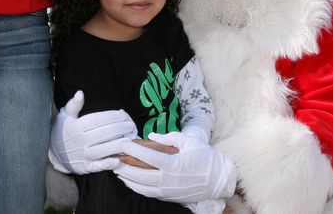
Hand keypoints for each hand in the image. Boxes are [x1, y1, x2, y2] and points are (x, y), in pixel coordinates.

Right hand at [49, 90, 137, 173]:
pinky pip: (98, 166)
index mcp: (77, 127)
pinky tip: (118, 160)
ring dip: (119, 145)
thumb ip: (74, 105)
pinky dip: (108, 164)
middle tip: (131, 125)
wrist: (53, 154)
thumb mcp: (65, 115)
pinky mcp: (85, 167)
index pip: (98, 120)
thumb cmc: (62, 131)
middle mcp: (80, 141)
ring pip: (104, 149)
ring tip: (131, 139)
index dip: (113, 116)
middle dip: (121, 128)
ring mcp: (83, 155)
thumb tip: (80, 93)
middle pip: (105, 133)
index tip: (124, 114)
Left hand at [114, 131, 235, 202]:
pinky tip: (131, 182)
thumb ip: (168, 137)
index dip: (133, 150)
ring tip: (118, 171)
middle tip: (114, 159)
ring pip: (142, 187)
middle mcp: (168, 180)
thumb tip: (151, 135)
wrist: (219, 180)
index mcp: (173, 164)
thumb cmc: (205, 158)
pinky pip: (149, 193)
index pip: (147, 157)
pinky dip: (137, 188)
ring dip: (128, 179)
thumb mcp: (189, 142)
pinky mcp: (169, 197)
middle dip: (124, 167)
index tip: (123, 143)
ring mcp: (168, 191)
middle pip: (139, 175)